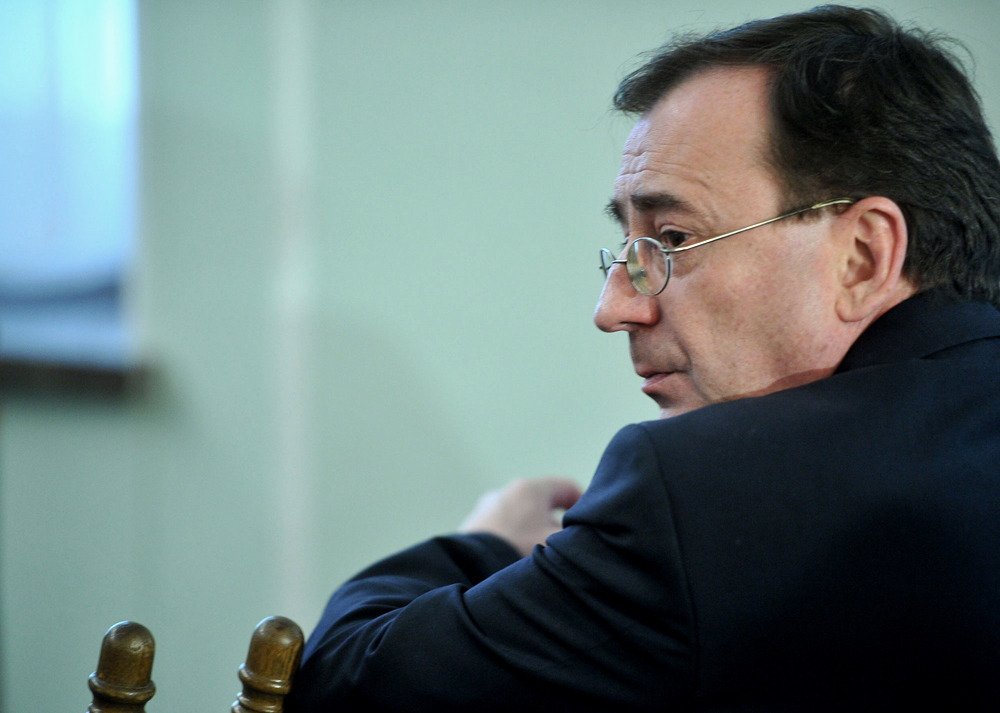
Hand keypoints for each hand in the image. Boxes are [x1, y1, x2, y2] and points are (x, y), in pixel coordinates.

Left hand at [459, 477, 583, 556]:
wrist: (470, 566)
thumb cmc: (519, 550)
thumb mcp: (556, 543)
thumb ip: (578, 537)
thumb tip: (586, 536)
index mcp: (530, 488)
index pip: (567, 487)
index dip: (583, 506)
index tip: (587, 527)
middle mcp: (506, 491)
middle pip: (543, 503)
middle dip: (556, 522)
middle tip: (563, 546)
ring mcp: (487, 507)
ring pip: (522, 517)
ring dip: (533, 532)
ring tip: (538, 557)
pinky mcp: (473, 525)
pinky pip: (504, 528)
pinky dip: (514, 539)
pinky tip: (515, 560)